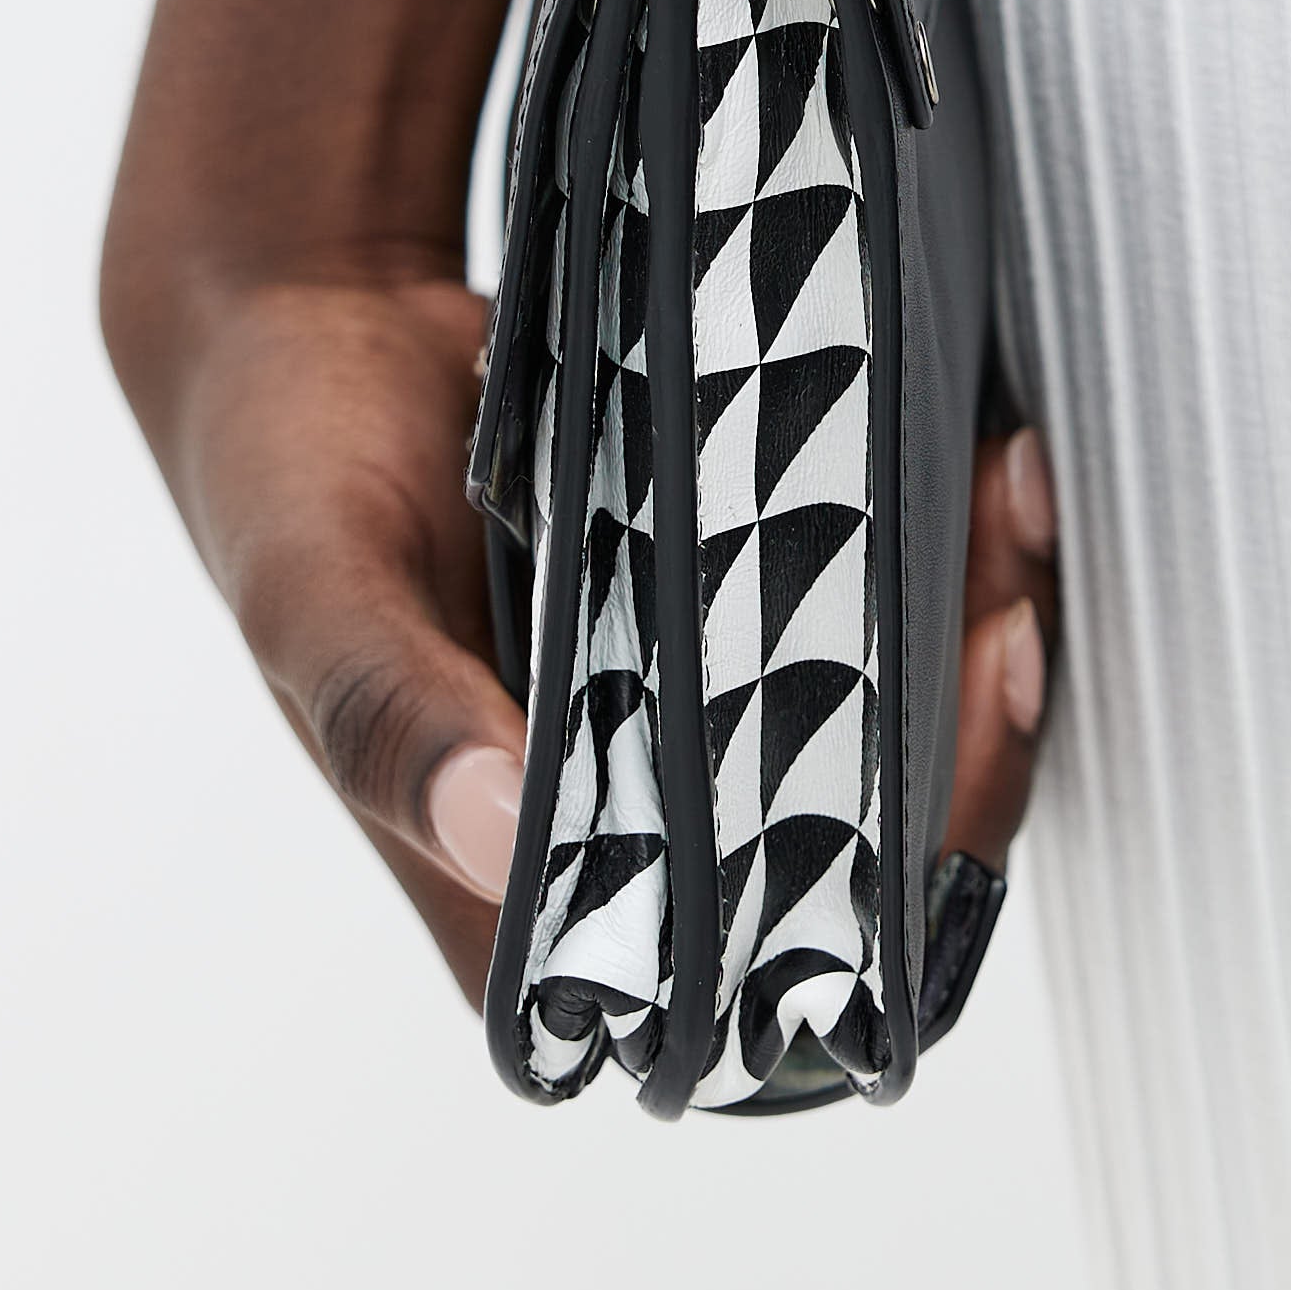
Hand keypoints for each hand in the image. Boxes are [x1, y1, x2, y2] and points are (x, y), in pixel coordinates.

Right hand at [109, 254, 1056, 1005]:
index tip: (939, 739)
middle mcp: (629, 835)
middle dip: (963, 741)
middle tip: (1006, 608)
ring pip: (887, 741)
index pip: (743, 971)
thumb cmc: (283, 474)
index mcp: (522, 899)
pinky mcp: (730, 621)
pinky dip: (943, 560)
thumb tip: (489, 826)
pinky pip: (868, 624)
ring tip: (1008, 512)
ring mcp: (691, 727)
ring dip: (972, 639)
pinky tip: (978, 474)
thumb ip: (386, 711)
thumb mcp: (310, 591)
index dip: (878, 892)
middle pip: (856, 864)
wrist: (309, 318)